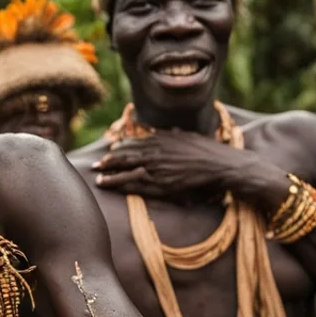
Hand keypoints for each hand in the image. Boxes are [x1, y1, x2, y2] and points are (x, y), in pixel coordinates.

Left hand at [92, 129, 242, 199]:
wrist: (220, 165)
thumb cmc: (207, 150)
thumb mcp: (187, 136)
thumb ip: (174, 134)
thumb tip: (170, 130)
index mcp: (159, 139)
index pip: (132, 142)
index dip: (118, 148)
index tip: (109, 150)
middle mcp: (155, 152)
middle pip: (124, 156)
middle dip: (108, 161)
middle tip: (95, 165)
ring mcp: (157, 168)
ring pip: (126, 171)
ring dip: (110, 174)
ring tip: (98, 178)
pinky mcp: (161, 183)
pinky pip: (135, 185)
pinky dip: (121, 185)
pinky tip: (111, 186)